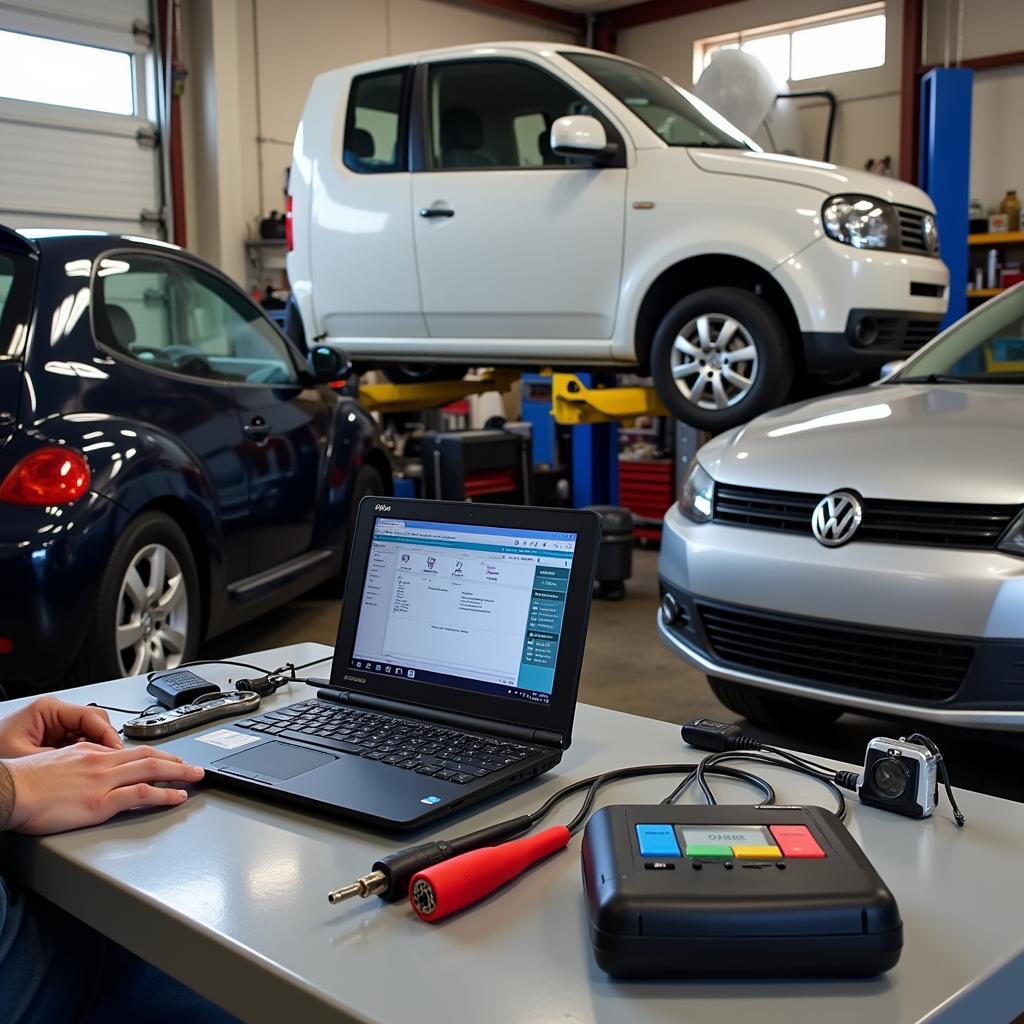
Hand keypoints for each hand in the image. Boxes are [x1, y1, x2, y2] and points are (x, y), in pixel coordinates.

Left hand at [0, 697, 122, 757]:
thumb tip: (96, 762)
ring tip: (98, 769)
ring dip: (96, 749)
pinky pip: (78, 742)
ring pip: (89, 733)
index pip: (92, 716)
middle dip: (105, 742)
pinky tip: (84, 770)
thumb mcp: (32, 757)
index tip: (117, 753)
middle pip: (95, 723)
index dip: (108, 735)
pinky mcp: (53, 738)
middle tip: (112, 763)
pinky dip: (85, 755)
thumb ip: (67, 757)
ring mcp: (54, 725)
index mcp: (48, 709)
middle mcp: (53, 714)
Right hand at [3, 744, 203, 834]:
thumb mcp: (56, 763)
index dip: (156, 753)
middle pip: (149, 756)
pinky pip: (141, 794)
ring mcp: (104, 782)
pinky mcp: (101, 802)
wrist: (10, 790)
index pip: (132, 750)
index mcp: (90, 753)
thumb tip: (86, 774)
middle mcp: (102, 762)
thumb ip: (78, 766)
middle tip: (194, 766)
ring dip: (179, 774)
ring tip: (196, 778)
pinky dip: (164, 794)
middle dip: (176, 761)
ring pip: (152, 770)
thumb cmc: (24, 782)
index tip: (170, 758)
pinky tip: (176, 797)